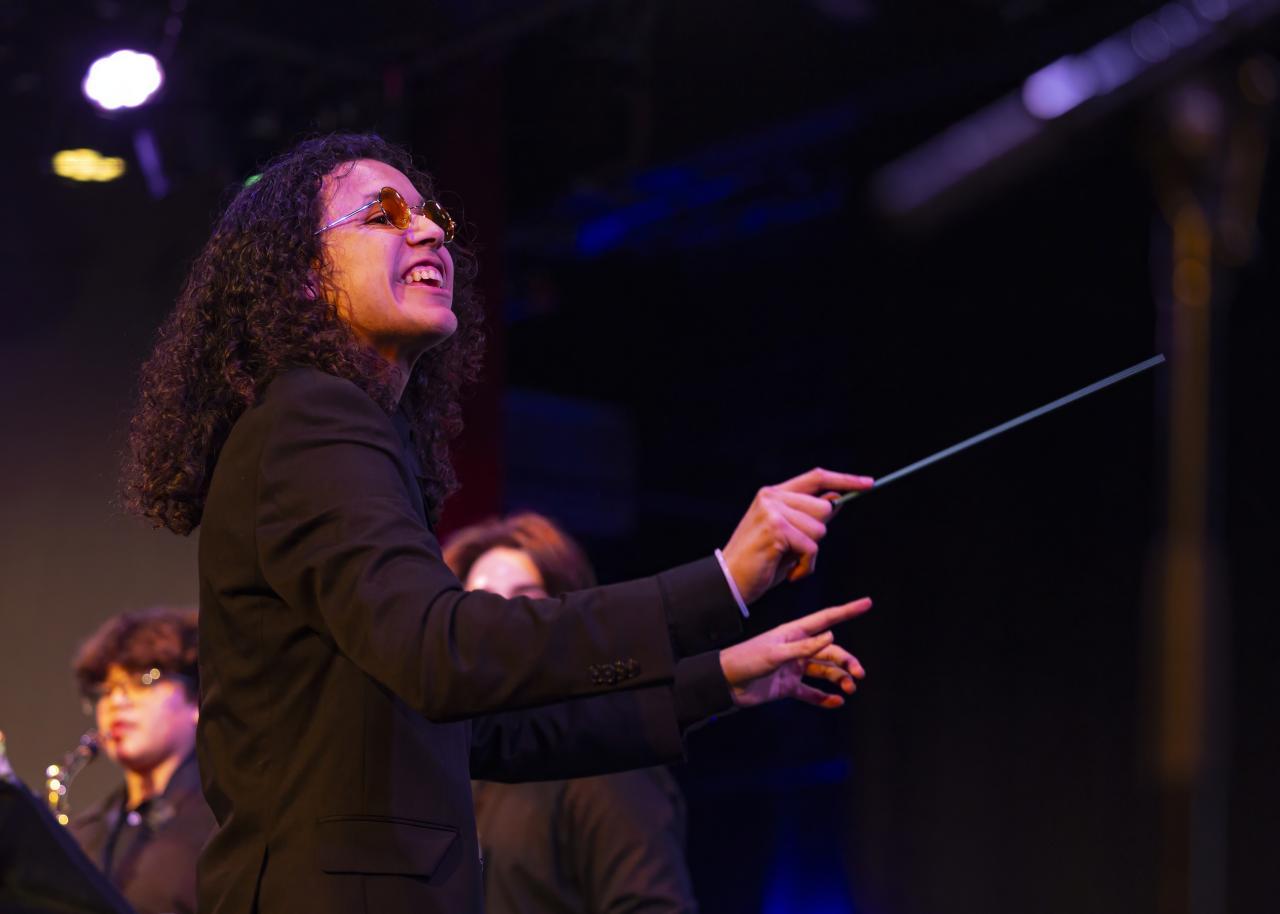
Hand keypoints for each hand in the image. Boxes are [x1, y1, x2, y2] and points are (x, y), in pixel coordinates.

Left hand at [720, 598, 871, 708]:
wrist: (726, 683)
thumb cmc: (747, 660)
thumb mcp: (776, 653)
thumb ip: (804, 648)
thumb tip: (832, 636)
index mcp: (794, 633)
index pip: (827, 619)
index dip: (848, 611)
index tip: (867, 603)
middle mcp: (797, 648)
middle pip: (831, 651)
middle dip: (847, 661)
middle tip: (859, 674)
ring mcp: (794, 667)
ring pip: (825, 671)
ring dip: (839, 679)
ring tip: (850, 688)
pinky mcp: (788, 686)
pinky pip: (812, 692)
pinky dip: (825, 697)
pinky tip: (837, 702)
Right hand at [721, 468, 872, 603]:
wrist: (730, 582)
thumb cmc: (762, 561)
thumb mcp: (790, 535)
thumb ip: (811, 515)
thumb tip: (839, 498)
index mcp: (774, 493)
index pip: (817, 477)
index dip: (845, 479)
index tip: (869, 484)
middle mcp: (772, 496)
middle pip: (824, 508)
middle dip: (817, 534)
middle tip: (794, 550)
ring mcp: (773, 511)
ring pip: (820, 530)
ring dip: (810, 554)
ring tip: (788, 562)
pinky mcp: (776, 529)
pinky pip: (812, 548)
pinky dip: (806, 566)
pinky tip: (789, 573)